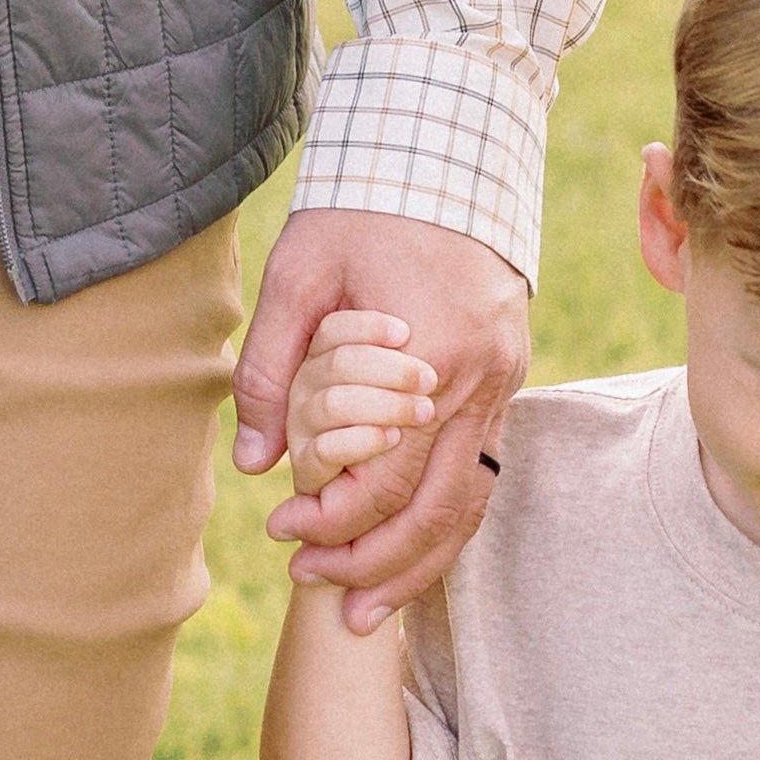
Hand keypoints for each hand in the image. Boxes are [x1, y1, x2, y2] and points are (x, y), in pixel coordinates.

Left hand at [234, 209, 529, 629]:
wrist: (446, 149)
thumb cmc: (362, 209)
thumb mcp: (300, 272)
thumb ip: (273, 368)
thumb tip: (253, 462)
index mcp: (427, 352)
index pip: (383, 474)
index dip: (332, 518)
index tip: (281, 530)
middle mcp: (476, 379)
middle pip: (432, 507)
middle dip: (370, 559)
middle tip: (311, 582)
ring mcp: (502, 382)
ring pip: (468, 504)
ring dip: (416, 562)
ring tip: (364, 610)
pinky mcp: (506, 379)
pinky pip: (483, 474)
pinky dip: (446, 524)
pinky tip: (410, 556)